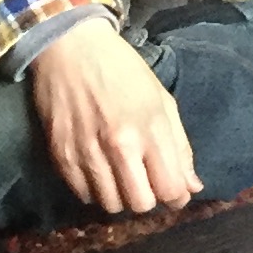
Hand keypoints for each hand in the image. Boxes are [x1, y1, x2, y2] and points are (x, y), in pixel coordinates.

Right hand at [25, 21, 203, 214]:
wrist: (71, 48)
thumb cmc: (123, 70)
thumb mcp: (162, 100)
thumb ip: (179, 147)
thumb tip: (193, 187)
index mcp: (149, 129)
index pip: (170, 189)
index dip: (177, 197)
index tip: (174, 190)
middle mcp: (118, 146)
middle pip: (140, 204)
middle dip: (150, 199)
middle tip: (147, 183)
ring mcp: (86, 153)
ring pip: (110, 205)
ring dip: (121, 196)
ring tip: (121, 176)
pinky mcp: (60, 156)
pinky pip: (83, 195)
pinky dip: (94, 190)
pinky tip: (99, 170)